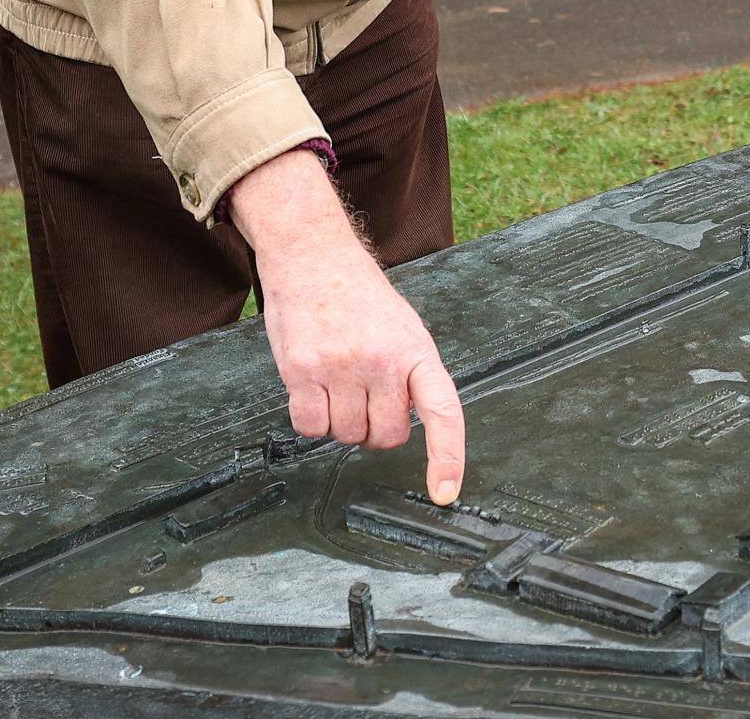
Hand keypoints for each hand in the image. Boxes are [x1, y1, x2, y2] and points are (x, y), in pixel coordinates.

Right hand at [229, 147, 467, 503]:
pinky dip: (310, 419)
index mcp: (416, 350)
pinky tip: (311, 388)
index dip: (447, 457)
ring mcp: (341, 366)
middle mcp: (382, 360)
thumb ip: (411, 376)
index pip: (443, 412)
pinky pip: (309, 427)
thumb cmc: (360, 297)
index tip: (444, 493)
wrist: (313, 255)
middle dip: (374, 429)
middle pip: (385, 437)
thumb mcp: (403, 328)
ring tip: (337, 382)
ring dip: (340, 422)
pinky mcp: (301, 370)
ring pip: (345, 435)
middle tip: (364, 396)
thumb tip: (409, 426)